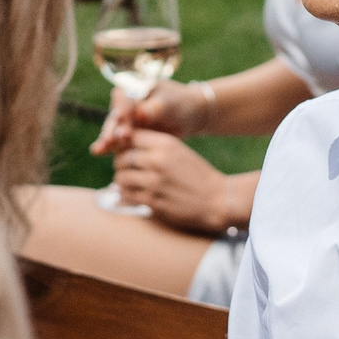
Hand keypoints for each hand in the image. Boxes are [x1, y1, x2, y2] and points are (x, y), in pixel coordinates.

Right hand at [94, 78, 211, 152]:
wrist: (190, 115)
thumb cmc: (180, 104)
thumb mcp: (170, 104)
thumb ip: (155, 108)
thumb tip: (140, 113)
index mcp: (135, 91)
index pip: (122, 99)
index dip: (120, 109)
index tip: (121, 118)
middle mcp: (127, 105)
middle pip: (114, 116)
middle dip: (112, 128)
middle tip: (112, 139)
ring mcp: (128, 121)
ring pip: (113, 130)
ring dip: (106, 139)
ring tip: (98, 149)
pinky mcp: (131, 135)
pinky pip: (118, 141)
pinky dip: (110, 147)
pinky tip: (98, 152)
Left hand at [108, 131, 238, 232]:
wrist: (217, 200)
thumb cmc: (198, 175)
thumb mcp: (179, 152)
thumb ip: (155, 147)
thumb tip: (126, 145)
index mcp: (166, 144)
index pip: (131, 136)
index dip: (125, 143)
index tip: (125, 149)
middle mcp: (158, 161)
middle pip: (122, 157)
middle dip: (121, 163)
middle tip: (125, 168)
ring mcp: (154, 182)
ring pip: (120, 177)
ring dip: (122, 179)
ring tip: (129, 180)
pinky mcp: (152, 201)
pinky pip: (127, 194)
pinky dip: (126, 193)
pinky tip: (133, 192)